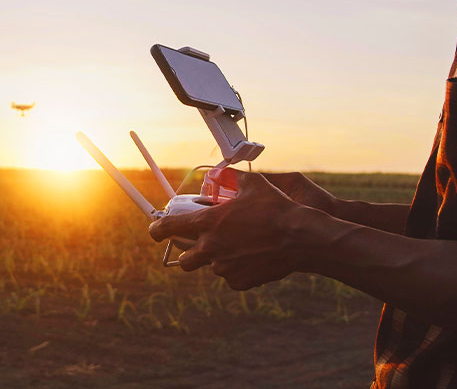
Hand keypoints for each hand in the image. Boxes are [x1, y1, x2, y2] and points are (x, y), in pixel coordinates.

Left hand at [149, 169, 327, 289]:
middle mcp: (211, 248)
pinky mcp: (239, 281)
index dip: (158, 229)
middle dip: (189, 253)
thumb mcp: (254, 185)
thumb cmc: (277, 209)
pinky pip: (231, 277)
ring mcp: (224, 267)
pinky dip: (237, 270)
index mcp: (208, 223)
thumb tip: (223, 174)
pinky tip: (252, 258)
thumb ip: (232, 179)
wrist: (300, 238)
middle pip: (185, 260)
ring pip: (212, 267)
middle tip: (202, 244)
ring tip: (239, 247)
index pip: (169, 228)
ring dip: (219, 258)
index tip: (156, 230)